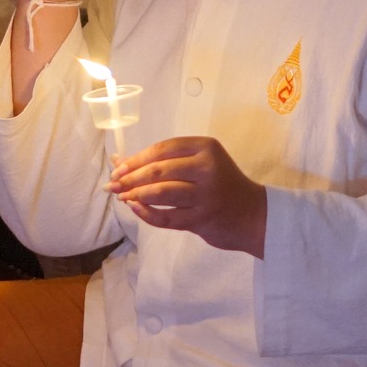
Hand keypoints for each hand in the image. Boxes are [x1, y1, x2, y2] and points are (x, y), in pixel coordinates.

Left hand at [107, 136, 267, 255]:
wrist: (252, 215)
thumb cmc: (221, 184)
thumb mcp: (201, 163)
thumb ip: (165, 162)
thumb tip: (119, 161)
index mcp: (205, 148)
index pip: (162, 149)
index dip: (136, 159)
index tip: (118, 168)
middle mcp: (207, 168)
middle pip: (158, 171)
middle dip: (130, 178)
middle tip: (113, 185)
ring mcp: (205, 195)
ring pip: (160, 193)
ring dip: (135, 195)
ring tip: (123, 197)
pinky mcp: (202, 219)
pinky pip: (166, 217)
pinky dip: (146, 213)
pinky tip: (136, 209)